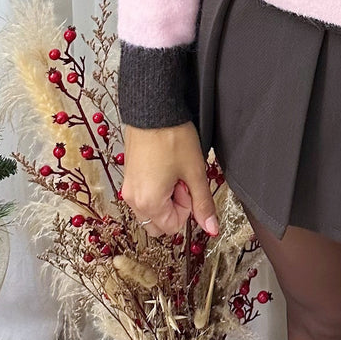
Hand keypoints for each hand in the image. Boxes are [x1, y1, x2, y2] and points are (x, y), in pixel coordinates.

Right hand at [120, 120, 219, 237]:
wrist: (152, 110)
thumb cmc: (173, 138)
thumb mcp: (195, 172)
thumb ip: (203, 204)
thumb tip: (212, 229)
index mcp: (148, 203)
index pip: (172, 227)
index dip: (186, 209)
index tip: (188, 186)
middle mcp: (133, 199)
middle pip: (158, 223)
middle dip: (174, 208)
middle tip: (181, 181)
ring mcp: (128, 187)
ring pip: (151, 209)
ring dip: (165, 198)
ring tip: (173, 171)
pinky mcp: (128, 176)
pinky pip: (143, 195)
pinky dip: (156, 188)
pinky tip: (164, 166)